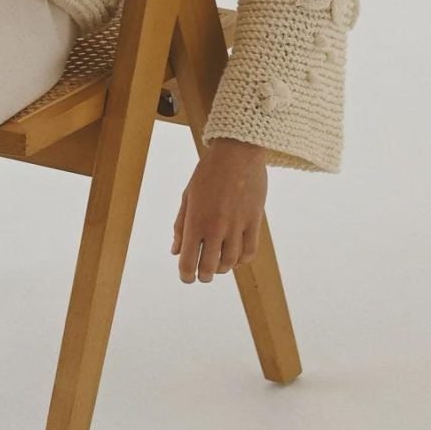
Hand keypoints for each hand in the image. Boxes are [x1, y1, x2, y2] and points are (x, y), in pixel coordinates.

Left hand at [172, 140, 267, 281]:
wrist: (237, 152)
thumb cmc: (208, 172)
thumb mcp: (187, 196)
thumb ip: (180, 226)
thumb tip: (175, 251)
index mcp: (195, 221)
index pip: (188, 262)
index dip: (186, 276)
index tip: (187, 277)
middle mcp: (215, 227)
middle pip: (209, 267)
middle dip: (204, 275)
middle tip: (203, 274)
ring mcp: (237, 225)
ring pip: (230, 262)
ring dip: (222, 268)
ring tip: (218, 264)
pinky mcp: (254, 221)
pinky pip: (249, 251)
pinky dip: (242, 260)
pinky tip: (236, 256)